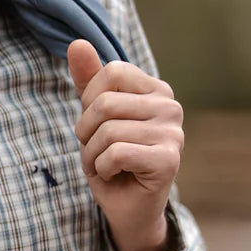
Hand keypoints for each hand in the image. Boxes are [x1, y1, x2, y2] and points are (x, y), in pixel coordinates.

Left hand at [67, 39, 183, 250]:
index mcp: (156, 89)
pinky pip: (115, 153)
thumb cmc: (112, 159)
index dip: (89, 102)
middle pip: (105, 104)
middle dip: (87, 133)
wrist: (128, 208)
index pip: (110, 72)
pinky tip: (116, 175)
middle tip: (98, 151)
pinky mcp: (169, 160)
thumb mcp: (95, 117)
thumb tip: (77, 42)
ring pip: (107, 131)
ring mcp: (173, 133)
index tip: (96, 126)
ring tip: (107, 165)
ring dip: (93, 155)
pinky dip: (102, 169)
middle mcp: (171, 106)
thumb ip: (89, 80)